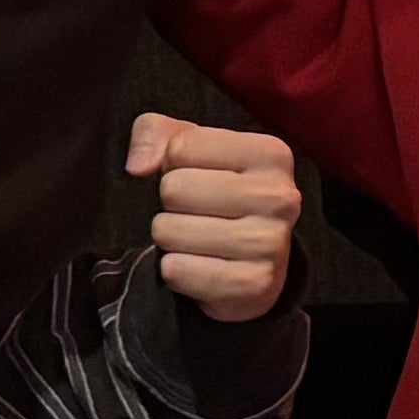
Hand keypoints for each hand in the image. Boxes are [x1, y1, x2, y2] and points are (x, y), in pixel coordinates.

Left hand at [125, 115, 300, 324]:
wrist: (254, 263)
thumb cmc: (219, 195)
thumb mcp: (190, 150)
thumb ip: (154, 133)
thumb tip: (138, 167)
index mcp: (271, 155)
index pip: (182, 147)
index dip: (174, 164)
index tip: (200, 178)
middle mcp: (280, 197)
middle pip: (174, 189)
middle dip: (171, 204)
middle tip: (196, 214)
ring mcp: (270, 244)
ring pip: (170, 231)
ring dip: (171, 238)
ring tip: (197, 240)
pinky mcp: (253, 285)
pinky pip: (177, 270)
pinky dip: (175, 271)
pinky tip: (198, 266)